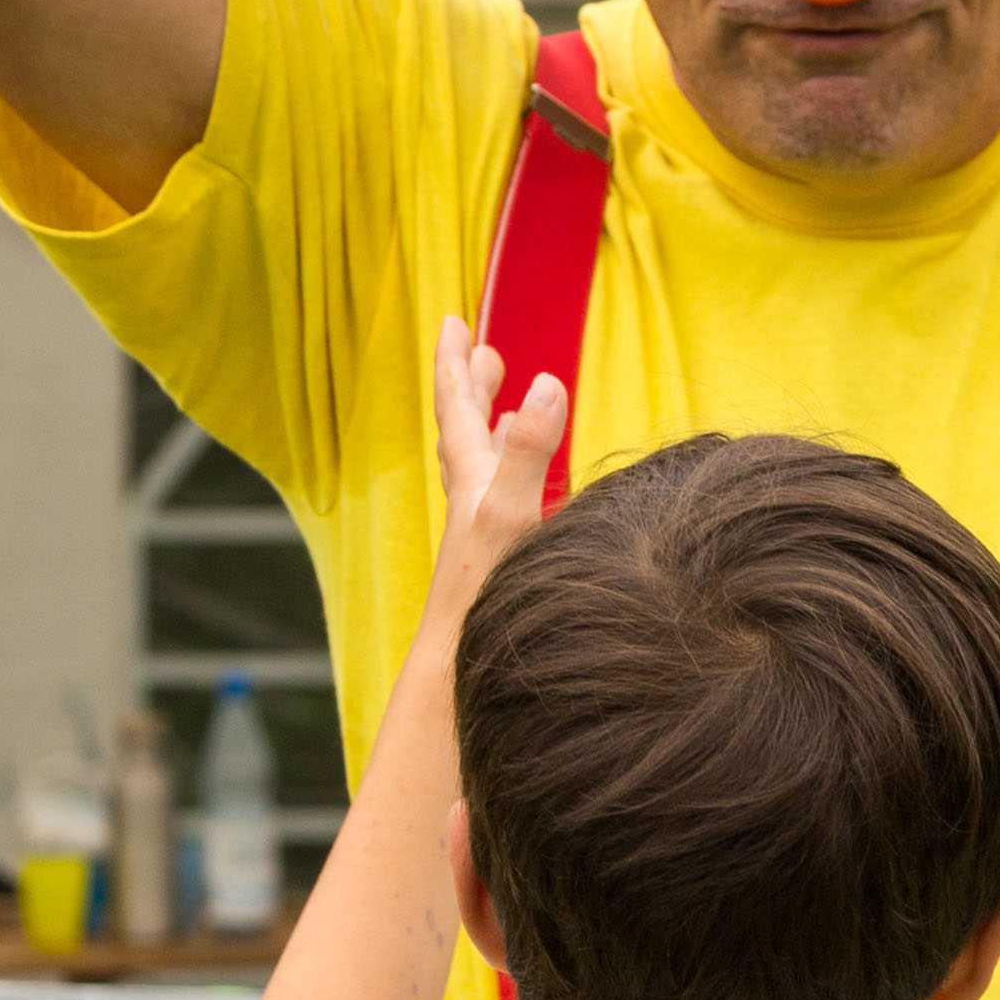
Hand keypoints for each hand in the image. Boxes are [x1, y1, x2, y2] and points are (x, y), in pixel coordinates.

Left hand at [420, 315, 568, 621]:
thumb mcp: (510, 514)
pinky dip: (513, 481)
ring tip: (505, 412)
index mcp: (472, 483)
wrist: (457, 676)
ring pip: (480, 468)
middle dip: (473, 388)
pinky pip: (502, 504)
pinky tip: (527, 497)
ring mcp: (481, 536)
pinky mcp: (496, 564)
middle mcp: (471, 504)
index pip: (458, 409)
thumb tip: (544, 384)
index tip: (455, 322)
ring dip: (492, 432)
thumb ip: (527, 452)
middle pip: (465, 431)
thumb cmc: (482, 599)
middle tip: (481, 352)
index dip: (457, 365)